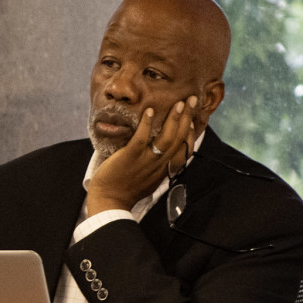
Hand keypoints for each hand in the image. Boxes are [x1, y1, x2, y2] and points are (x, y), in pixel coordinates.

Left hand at [87, 96, 197, 215]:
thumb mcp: (149, 181)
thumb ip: (156, 168)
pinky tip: (149, 110)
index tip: (192, 121)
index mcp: (164, 170)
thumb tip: (159, 155)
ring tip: (178, 103)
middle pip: (179, 140)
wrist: (110, 202)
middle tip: (192, 100)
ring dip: (173, 119)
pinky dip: (146, 124)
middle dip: (187, 118)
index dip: (190, 134)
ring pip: (166, 139)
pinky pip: (141, 139)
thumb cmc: (126, 191)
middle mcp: (158, 165)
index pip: (184, 151)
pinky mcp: (130, 157)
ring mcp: (145, 161)